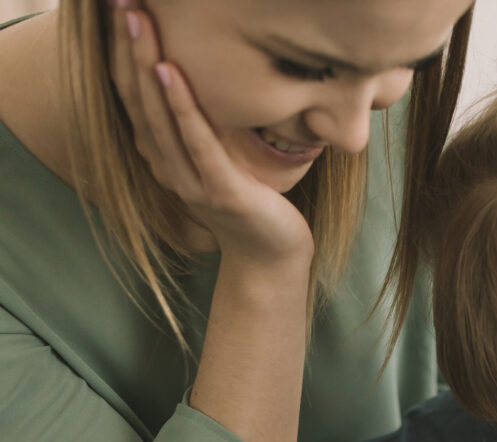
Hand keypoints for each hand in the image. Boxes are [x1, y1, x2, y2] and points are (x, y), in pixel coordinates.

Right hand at [110, 3, 313, 264]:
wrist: (273, 256)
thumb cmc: (253, 201)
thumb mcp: (220, 155)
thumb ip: (202, 123)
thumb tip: (197, 71)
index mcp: (163, 155)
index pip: (133, 94)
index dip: (120, 50)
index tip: (118, 8)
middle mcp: (167, 166)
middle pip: (137, 96)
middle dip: (125, 45)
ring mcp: (191, 180)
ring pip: (158, 113)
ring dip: (145, 62)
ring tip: (136, 19)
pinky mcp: (220, 191)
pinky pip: (197, 140)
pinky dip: (181, 105)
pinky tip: (169, 70)